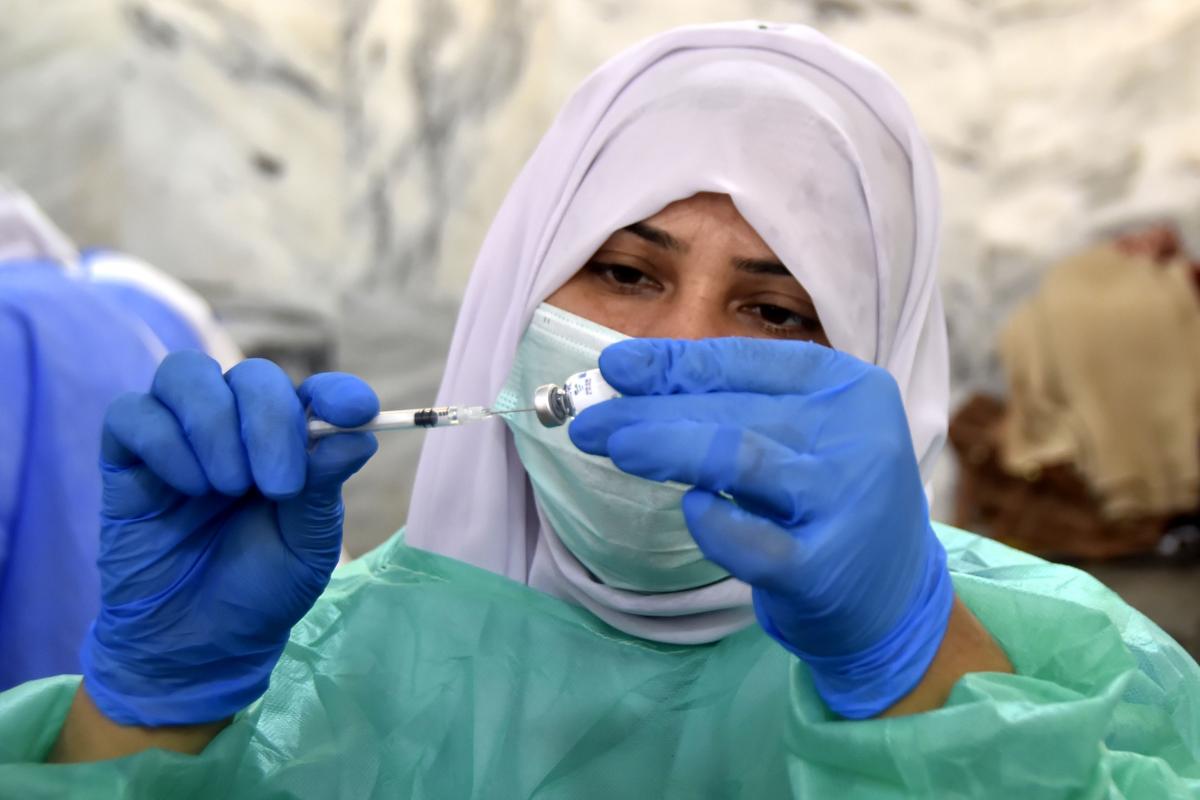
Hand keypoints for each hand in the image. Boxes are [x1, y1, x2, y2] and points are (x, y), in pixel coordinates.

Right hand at [81, 352, 378, 725]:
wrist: (199, 645)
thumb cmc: (261, 590)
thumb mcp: (307, 545)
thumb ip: (323, 486)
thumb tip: (358, 433)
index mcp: (289, 446)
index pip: (313, 392)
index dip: (336, 392)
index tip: (356, 410)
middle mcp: (235, 430)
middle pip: (251, 375)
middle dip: (270, 420)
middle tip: (278, 485)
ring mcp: (179, 439)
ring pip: (185, 375)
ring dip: (214, 425)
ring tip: (227, 488)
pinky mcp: (126, 459)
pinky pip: (132, 413)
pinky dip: (164, 442)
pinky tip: (187, 488)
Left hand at [569, 338, 953, 718]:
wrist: (894, 600)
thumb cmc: (829, 502)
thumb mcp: (800, 435)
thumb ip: (733, 403)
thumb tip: (633, 375)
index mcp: (848, 387)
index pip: (746, 362)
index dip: (674, 362)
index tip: (615, 365)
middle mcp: (855, 435)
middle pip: (733, 409)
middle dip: (651, 411)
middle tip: (588, 419)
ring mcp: (844, 501)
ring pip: (739, 459)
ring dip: (666, 446)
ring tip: (613, 444)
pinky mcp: (825, 568)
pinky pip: (751, 541)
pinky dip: (712, 523)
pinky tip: (691, 510)